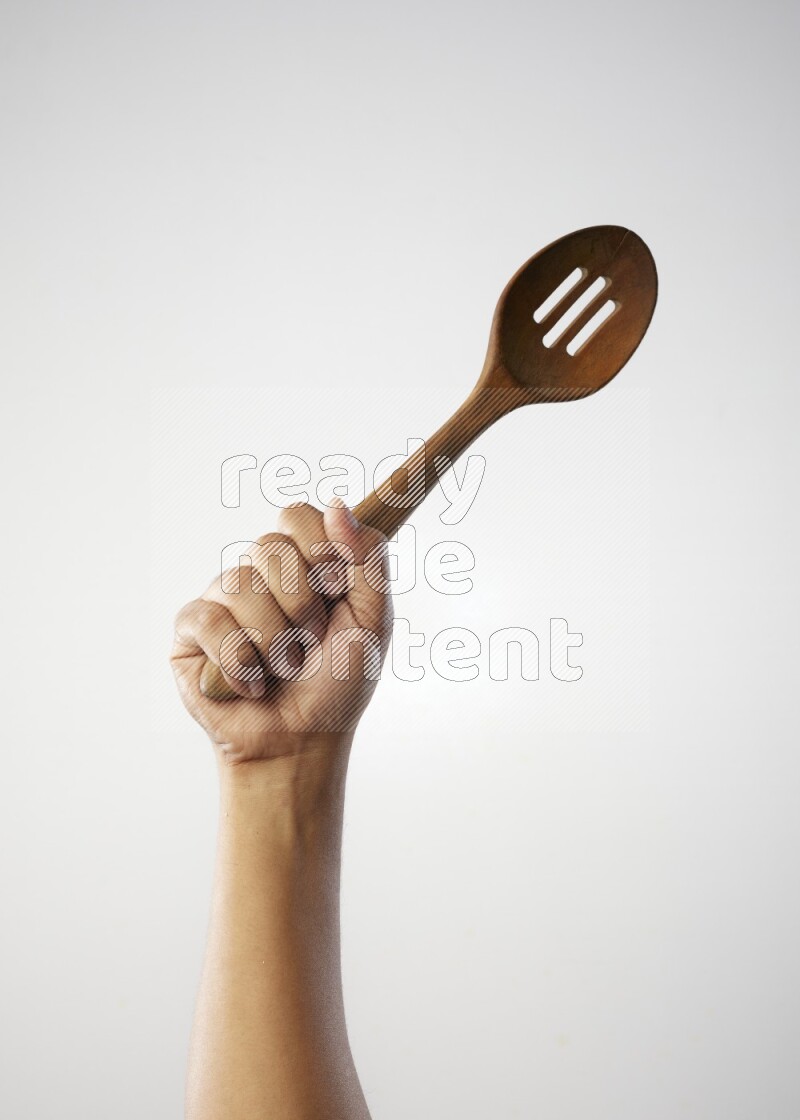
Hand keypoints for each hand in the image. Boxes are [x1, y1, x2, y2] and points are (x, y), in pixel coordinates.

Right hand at [170, 500, 392, 764]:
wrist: (301, 741)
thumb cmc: (338, 683)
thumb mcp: (373, 620)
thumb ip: (367, 559)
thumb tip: (337, 504)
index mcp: (303, 565)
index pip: (296, 516)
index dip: (317, 548)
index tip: (334, 586)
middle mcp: (259, 575)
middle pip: (268, 547)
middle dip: (301, 606)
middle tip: (310, 642)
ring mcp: (223, 600)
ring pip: (240, 585)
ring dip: (273, 641)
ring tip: (282, 669)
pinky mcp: (191, 631)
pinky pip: (208, 620)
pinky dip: (238, 661)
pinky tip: (250, 684)